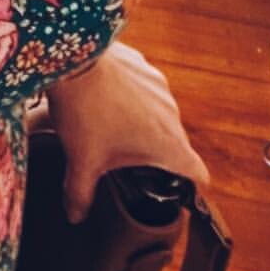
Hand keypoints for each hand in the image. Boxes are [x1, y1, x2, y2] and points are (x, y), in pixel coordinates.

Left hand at [29, 41, 210, 223]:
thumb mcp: (82, 161)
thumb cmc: (84, 111)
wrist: (73, 56)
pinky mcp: (143, 65)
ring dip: (140, 121)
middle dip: (151, 152)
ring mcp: (159, 86)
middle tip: (126, 159)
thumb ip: (80, 194)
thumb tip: (75, 215)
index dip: (192, 185)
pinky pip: (143, 87)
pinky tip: (104, 97)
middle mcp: (171, 113)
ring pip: (157, 112)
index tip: (182, 189)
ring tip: (109, 125)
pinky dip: (130, 94)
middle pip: (172, 142)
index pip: (196, 172)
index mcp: (167, 143)